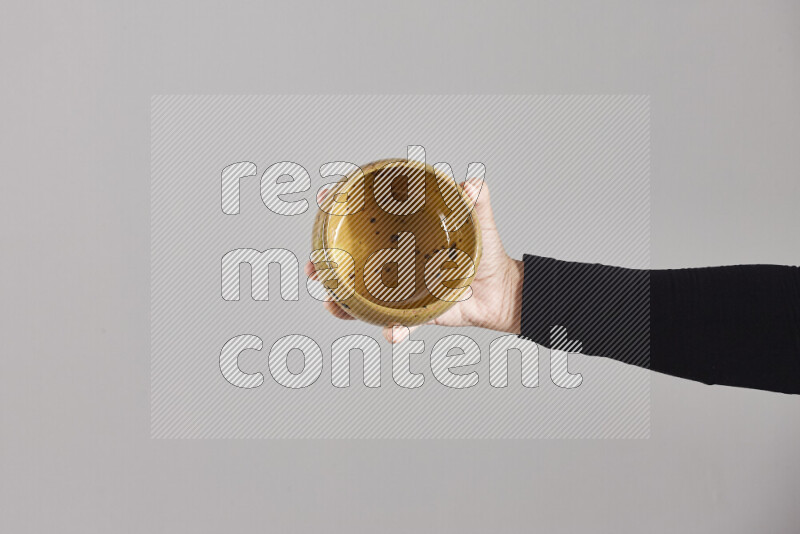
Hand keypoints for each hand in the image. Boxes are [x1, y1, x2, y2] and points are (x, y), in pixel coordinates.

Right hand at [305, 179, 523, 342]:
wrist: (501, 291)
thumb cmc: (486, 254)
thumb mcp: (480, 223)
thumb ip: (477, 202)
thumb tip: (471, 185)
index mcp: (403, 236)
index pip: (366, 220)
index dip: (341, 209)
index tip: (325, 200)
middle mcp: (396, 263)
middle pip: (350, 262)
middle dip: (326, 264)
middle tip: (315, 266)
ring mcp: (402, 290)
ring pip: (361, 297)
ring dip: (341, 302)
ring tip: (333, 303)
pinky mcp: (416, 314)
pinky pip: (399, 325)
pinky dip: (394, 331)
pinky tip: (391, 333)